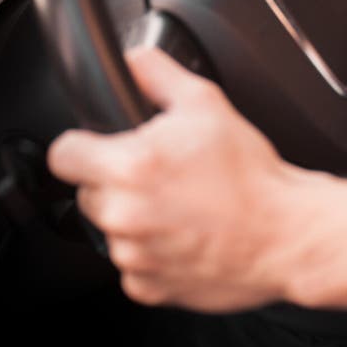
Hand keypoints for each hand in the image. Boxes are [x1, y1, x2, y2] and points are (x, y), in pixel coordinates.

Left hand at [47, 48, 313, 310]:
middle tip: (158, 172)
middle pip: (87, 191)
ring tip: (179, 203)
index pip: (63, 154)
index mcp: (130, 166)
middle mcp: (123, 214)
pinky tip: (185, 233)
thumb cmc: (250, 174)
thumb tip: (135, 60)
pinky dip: (152, 250)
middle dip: (114, 179)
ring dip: (134, 216)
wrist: (283, 232)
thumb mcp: (207, 103)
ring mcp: (133, 255)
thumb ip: (159, 74)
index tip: (98, 146)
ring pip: (111, 228)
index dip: (81, 143)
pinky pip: (133, 264)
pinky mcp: (149, 287)